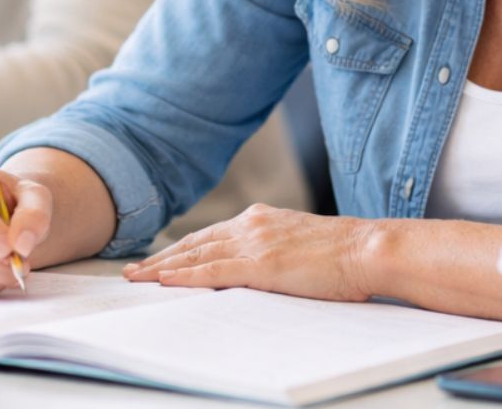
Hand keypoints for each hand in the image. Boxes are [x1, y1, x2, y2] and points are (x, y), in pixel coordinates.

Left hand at [123, 203, 376, 301]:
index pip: (211, 235)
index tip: (158, 259)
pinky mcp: (261, 263)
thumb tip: (261, 269)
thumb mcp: (302, 245)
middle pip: (195, 242)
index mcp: (264, 218)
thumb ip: (276, 251)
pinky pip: (212, 271)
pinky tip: (163, 282)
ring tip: (136, 279)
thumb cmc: (346, 254)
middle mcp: (253, 224)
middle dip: (161, 258)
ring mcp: (255, 242)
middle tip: (132, 271)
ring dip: (162, 268)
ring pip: (196, 255)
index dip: (181, 249)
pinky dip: (184, 276)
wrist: (369, 249)